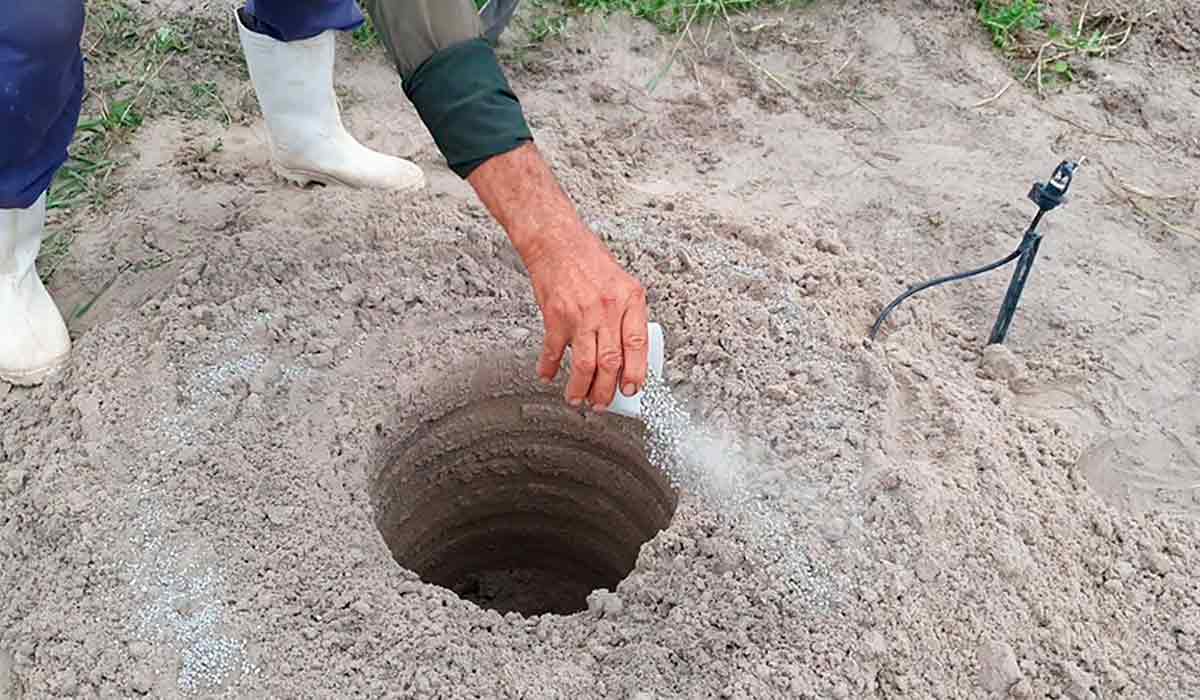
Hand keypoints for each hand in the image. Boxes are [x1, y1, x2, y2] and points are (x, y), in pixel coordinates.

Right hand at [525, 229, 648, 410]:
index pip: (638, 345)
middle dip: (606, 389)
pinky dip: (550, 367)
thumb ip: (627, 315)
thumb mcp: (621, 283)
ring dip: (581, 387)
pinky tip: (548, 375)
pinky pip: (555, 350)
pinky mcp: (556, 316)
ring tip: (577, 398)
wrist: (556, 241)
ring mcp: (581, 313)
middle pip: (611, 362)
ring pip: (586, 364)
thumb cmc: (588, 260)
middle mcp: (608, 308)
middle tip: (602, 402)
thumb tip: (628, 352)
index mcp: (630, 299)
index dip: (636, 373)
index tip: (632, 389)